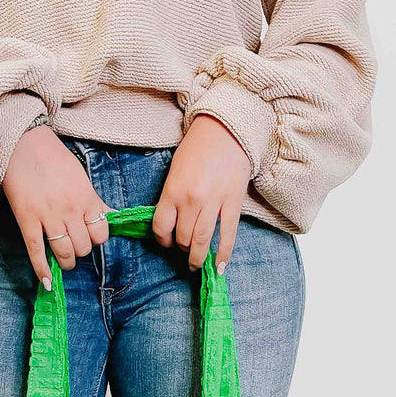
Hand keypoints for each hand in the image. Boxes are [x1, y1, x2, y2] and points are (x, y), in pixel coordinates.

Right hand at [2, 125, 114, 288]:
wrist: (23, 144)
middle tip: (74, 246)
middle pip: (84, 246)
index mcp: (86, 199)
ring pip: (64, 252)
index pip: (101, 233)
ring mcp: (48, 216)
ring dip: (67, 261)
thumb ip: (96, 201)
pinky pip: (36, 251)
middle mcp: (70, 210)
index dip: (97, 239)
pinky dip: (42, 269)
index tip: (89, 236)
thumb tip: (113, 216)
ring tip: (65, 260)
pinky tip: (47, 281)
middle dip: (81, 251)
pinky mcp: (27, 220)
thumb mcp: (82, 178)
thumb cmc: (54, 159)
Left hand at [152, 114, 251, 273]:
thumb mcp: (175, 170)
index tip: (166, 242)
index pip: (161, 226)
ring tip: (197, 264)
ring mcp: (214, 203)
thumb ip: (171, 197)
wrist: (227, 130)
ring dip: (198, 257)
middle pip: (183, 237)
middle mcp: (192, 200)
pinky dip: (224, 253)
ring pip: (202, 240)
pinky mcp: (233, 203)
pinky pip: (228, 235)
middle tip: (184, 251)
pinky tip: (220, 266)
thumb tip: (172, 222)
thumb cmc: (197, 148)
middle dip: (182, 248)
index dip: (162, 239)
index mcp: (173, 190)